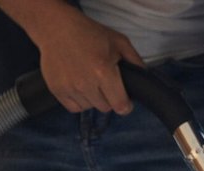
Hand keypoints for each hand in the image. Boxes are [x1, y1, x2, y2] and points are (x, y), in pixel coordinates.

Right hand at [30, 6, 145, 113]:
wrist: (58, 29)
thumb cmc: (89, 33)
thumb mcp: (118, 41)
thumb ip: (135, 60)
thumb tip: (145, 77)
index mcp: (103, 71)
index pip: (120, 105)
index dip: (126, 105)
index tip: (125, 102)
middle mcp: (86, 83)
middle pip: (105, 108)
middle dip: (109, 98)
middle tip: (104, 83)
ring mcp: (70, 88)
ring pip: (90, 107)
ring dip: (93, 98)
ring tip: (89, 80)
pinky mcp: (57, 91)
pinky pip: (74, 108)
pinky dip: (79, 101)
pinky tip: (79, 86)